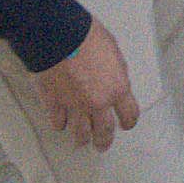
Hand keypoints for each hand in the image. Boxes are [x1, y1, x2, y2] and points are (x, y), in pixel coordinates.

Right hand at [28, 27, 138, 151]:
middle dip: (104, 140)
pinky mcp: (54, 104)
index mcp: (118, 89)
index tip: (126, 125)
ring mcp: (75, 106)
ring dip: (82, 139)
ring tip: (82, 143)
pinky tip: (61, 124)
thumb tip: (113, 82)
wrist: (59, 37)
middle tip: (102, 145)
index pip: (129, 114)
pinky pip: (58, 122)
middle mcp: (98, 103)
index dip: (128, 121)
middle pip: (104, 131)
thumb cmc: (88, 38)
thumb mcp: (114, 53)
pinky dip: (60, 124)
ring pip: (80, 133)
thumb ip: (115, 73)